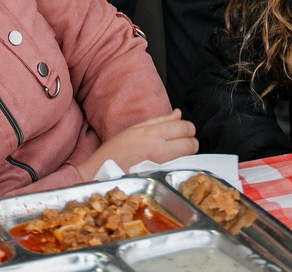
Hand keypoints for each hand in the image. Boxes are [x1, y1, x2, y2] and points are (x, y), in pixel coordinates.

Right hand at [76, 110, 197, 180]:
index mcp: (151, 133)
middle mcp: (158, 149)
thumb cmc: (115, 151)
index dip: (188, 129)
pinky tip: (168, 165)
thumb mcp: (135, 129)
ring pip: (188, 157)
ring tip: (173, 154)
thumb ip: (160, 121)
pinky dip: (179, 166)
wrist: (99, 174)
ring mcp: (160, 166)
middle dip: (191, 142)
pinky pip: (178, 169)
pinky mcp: (160, 178)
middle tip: (181, 143)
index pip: (184, 127)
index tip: (183, 132)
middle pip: (191, 143)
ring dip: (186, 154)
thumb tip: (178, 113)